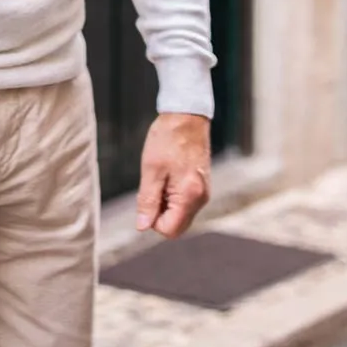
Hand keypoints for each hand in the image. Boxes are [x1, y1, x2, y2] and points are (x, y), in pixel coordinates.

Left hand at [136, 113, 210, 237]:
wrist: (186, 116)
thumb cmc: (168, 139)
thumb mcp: (151, 170)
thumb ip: (147, 201)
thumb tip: (142, 226)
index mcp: (190, 196)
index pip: (170, 230)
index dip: (152, 220)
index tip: (147, 197)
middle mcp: (201, 198)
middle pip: (177, 226)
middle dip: (159, 214)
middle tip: (152, 188)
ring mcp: (203, 192)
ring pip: (180, 214)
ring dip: (165, 204)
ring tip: (160, 178)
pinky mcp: (201, 185)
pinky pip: (185, 203)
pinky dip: (172, 196)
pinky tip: (167, 176)